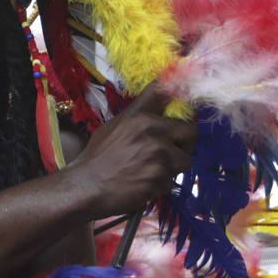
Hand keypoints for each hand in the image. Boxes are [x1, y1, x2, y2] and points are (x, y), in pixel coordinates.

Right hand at [66, 83, 196, 218]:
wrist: (86, 186)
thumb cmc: (96, 157)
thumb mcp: (113, 127)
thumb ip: (138, 119)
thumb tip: (159, 116)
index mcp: (139, 116)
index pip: (164, 91)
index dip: (179, 90)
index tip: (184, 98)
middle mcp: (153, 131)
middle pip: (191, 131)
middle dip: (186, 142)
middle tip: (174, 151)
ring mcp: (159, 156)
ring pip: (185, 160)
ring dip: (173, 167)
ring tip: (152, 171)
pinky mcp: (161, 178)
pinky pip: (172, 181)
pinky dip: (161, 184)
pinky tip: (144, 184)